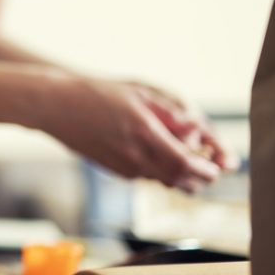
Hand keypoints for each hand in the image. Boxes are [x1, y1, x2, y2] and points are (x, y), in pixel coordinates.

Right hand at [43, 75, 229, 192]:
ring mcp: (122, 166)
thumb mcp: (138, 95)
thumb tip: (197, 130)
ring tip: (192, 167)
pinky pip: (145, 176)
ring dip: (181, 178)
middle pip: (178, 179)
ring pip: (162, 180)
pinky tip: (163, 160)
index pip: (185, 163)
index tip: (219, 166)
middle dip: (199, 178)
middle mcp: (134, 156)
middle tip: (211, 170)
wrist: (55, 107)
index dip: (207, 169)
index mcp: (143, 133)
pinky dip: (161, 173)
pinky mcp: (113, 169)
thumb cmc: (96, 94)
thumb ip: (170, 115)